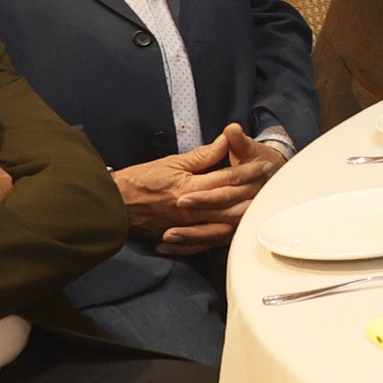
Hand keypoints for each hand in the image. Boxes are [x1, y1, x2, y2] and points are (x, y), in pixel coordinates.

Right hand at [114, 126, 284, 251]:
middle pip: (231, 203)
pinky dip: (223, 237)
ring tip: (261, 207)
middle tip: (271, 186)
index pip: (227, 178)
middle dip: (254, 193)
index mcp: (190, 187)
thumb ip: (201, 156)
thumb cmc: (139, 180)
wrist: (112, 205)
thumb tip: (224, 141)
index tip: (265, 165)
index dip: (249, 171)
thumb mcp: (171, 162)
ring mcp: (186, 226)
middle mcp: (191, 209)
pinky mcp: (179, 237)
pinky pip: (206, 242)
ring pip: (224, 224)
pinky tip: (237, 231)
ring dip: (244, 216)